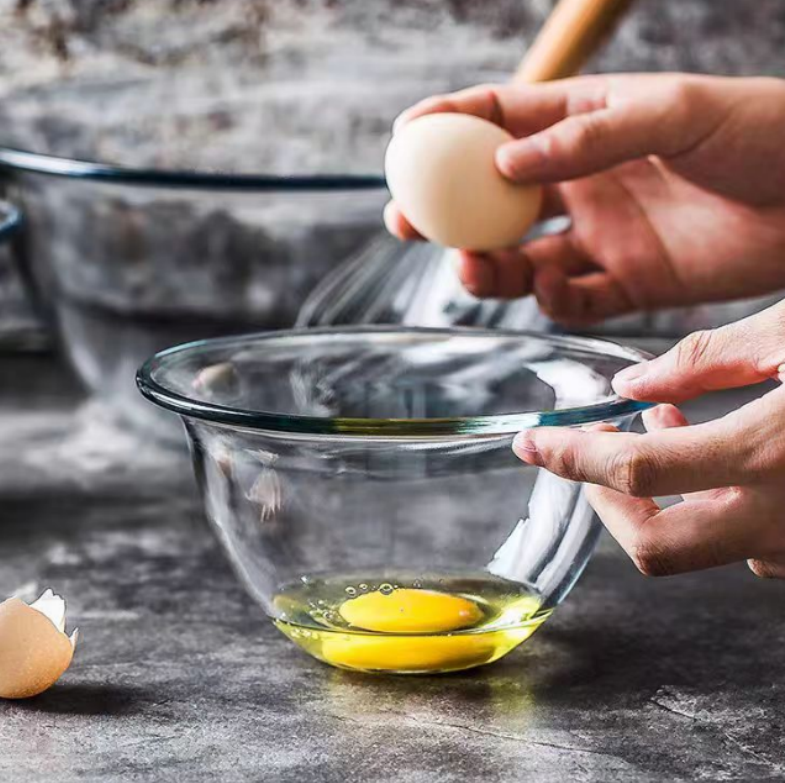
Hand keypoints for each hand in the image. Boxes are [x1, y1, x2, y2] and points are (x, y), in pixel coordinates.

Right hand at [385, 74, 784, 325]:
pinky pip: (571, 299)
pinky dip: (550, 301)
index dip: (447, 126)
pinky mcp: (627, 284)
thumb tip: (504, 161)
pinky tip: (548, 290)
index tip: (402, 142)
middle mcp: (585, 182)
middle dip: (444, 212)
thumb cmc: (760, 132)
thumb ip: (590, 138)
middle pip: (493, 200)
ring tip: (469, 267)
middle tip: (407, 224)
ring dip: (488, 266)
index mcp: (588, 126)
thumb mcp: (676, 112)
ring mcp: (603, 236)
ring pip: (522, 259)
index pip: (502, 119)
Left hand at [512, 301, 784, 576]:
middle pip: (654, 546)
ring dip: (661, 498)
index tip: (530, 444)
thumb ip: (709, 360)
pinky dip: (712, 505)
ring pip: (699, 548)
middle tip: (593, 451)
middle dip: (606, 502)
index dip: (572, 457)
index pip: (638, 471)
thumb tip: (632, 384)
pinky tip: (722, 453)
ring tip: (663, 425)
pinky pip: (744, 544)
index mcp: (772, 455)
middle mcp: (784, 521)